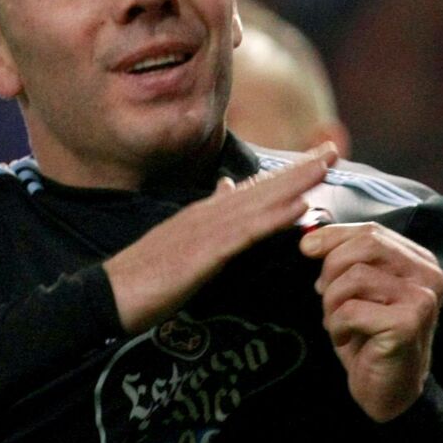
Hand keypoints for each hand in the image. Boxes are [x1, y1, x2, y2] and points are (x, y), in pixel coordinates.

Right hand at [105, 143, 338, 333]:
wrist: (110, 294)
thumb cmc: (142, 275)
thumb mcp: (178, 240)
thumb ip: (206, 215)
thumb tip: (227, 186)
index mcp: (204, 213)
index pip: (252, 189)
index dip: (285, 174)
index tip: (314, 160)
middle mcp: (208, 213)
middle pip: (262, 187)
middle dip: (299, 168)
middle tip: (332, 148)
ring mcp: (207, 231)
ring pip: (260, 203)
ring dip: (295, 183)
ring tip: (325, 165)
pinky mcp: (206, 253)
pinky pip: (248, 232)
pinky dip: (276, 217)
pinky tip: (299, 207)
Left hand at [300, 222, 442, 421]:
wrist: (389, 390)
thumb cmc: (369, 337)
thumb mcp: (356, 290)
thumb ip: (344, 258)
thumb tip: (308, 237)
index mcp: (418, 261)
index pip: (371, 231)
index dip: (333, 236)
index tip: (306, 249)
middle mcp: (428, 274)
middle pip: (365, 245)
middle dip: (332, 269)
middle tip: (326, 296)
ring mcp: (422, 298)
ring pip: (354, 276)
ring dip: (332, 302)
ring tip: (338, 322)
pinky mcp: (408, 323)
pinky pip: (352, 309)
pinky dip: (338, 324)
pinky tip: (346, 338)